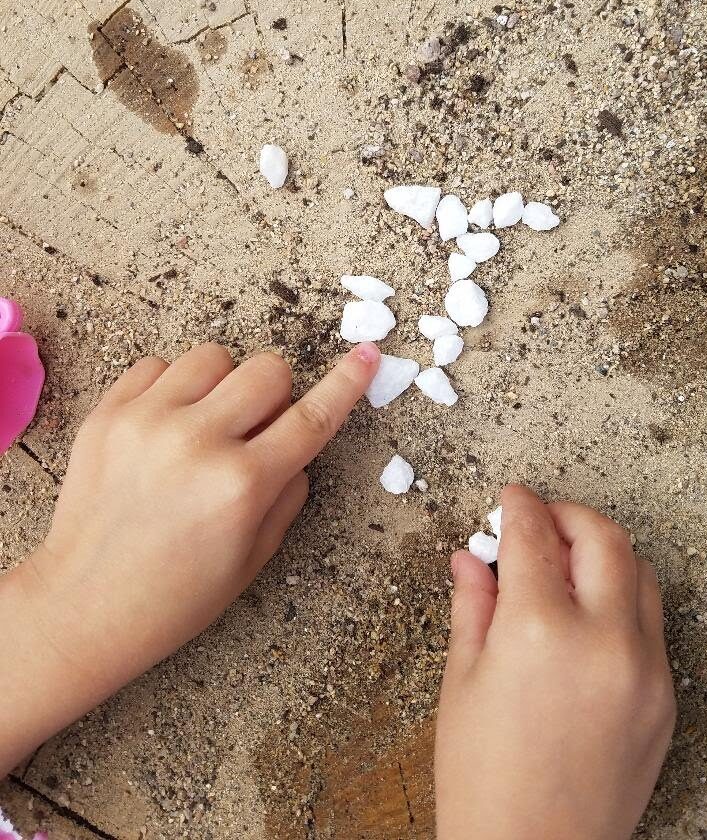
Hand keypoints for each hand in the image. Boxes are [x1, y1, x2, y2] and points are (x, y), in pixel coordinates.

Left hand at [0, 341, 379, 775]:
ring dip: (221, 385)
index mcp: (242, 485)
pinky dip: (171, 388)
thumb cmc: (176, 596)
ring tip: (202, 426)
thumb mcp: (255, 558)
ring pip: (213, 356)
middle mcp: (198, 443)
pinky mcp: (108, 414)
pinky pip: (157, 365)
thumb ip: (289, 492)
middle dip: (273, 394)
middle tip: (252, 430)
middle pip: (267, 368)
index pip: (312, 417)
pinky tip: (164, 428)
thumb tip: (298, 440)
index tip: (368, 354)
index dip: (347, 383)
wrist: (83, 607)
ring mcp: (147, 422)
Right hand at [435, 485, 675, 839]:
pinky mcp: (663, 697)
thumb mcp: (462, 682)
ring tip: (563, 566)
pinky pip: (649, 623)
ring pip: (639, 572)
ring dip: (602, 552)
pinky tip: (585, 618)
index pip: (534, 534)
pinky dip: (620, 600)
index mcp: (539, 629)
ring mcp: (644, 669)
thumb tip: (470, 557)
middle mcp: (603, 639)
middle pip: (603, 536)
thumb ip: (473, 606)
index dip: (518, 506)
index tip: (509, 499)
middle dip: (568, 515)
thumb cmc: (484, 781)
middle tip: (539, 521)